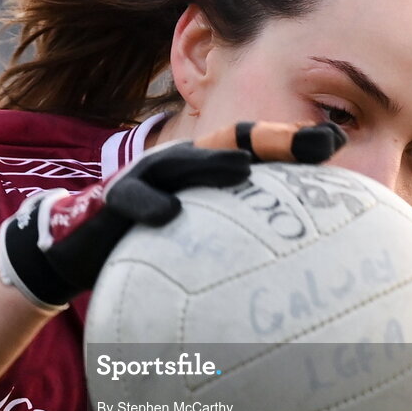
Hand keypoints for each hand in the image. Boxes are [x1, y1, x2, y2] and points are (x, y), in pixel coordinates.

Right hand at [0, 121, 344, 309]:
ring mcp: (144, 181)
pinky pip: (131, 202)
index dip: (290, 141)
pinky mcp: (112, 203)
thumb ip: (233, 240)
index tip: (333, 143)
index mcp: (200, 172)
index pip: (251, 147)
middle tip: (315, 145)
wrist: (78, 252)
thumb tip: (293, 269)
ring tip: (243, 167)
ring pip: (181, 164)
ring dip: (212, 164)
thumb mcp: (193, 241)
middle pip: (228, 143)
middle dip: (270, 141)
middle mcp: (176, 168)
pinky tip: (171, 216)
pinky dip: (150, 206)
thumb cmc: (146, 247)